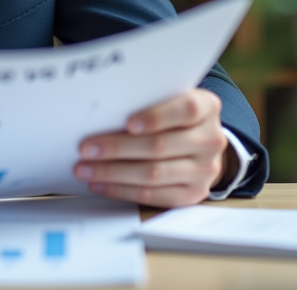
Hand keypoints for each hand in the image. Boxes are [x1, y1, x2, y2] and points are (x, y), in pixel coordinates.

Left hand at [74, 88, 231, 207]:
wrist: (201, 143)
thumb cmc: (173, 115)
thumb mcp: (169, 99)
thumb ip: (147, 100)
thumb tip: (102, 113)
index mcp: (207, 107)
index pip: (186, 110)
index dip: (156, 117)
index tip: (128, 123)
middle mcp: (211, 139)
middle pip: (160, 145)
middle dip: (117, 148)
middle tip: (86, 148)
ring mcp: (205, 170)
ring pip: (153, 173)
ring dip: (113, 172)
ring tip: (85, 169)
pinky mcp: (193, 194)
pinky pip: (153, 196)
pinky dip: (122, 190)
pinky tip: (101, 184)